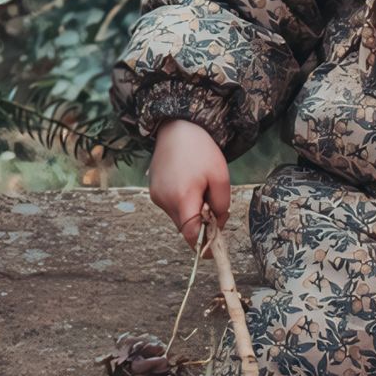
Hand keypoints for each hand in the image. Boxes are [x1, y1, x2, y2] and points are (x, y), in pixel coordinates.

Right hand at [149, 119, 230, 247]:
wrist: (176, 127)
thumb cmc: (201, 151)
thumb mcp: (221, 177)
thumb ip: (221, 206)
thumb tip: (216, 226)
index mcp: (182, 198)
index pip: (191, 235)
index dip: (204, 244)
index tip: (215, 247)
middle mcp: (164, 200)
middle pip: (186, 228)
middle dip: (201, 224)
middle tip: (211, 202)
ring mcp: (156, 196)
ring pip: (179, 219)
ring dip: (192, 213)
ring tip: (198, 187)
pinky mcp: (154, 192)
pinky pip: (172, 208)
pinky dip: (182, 204)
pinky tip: (187, 183)